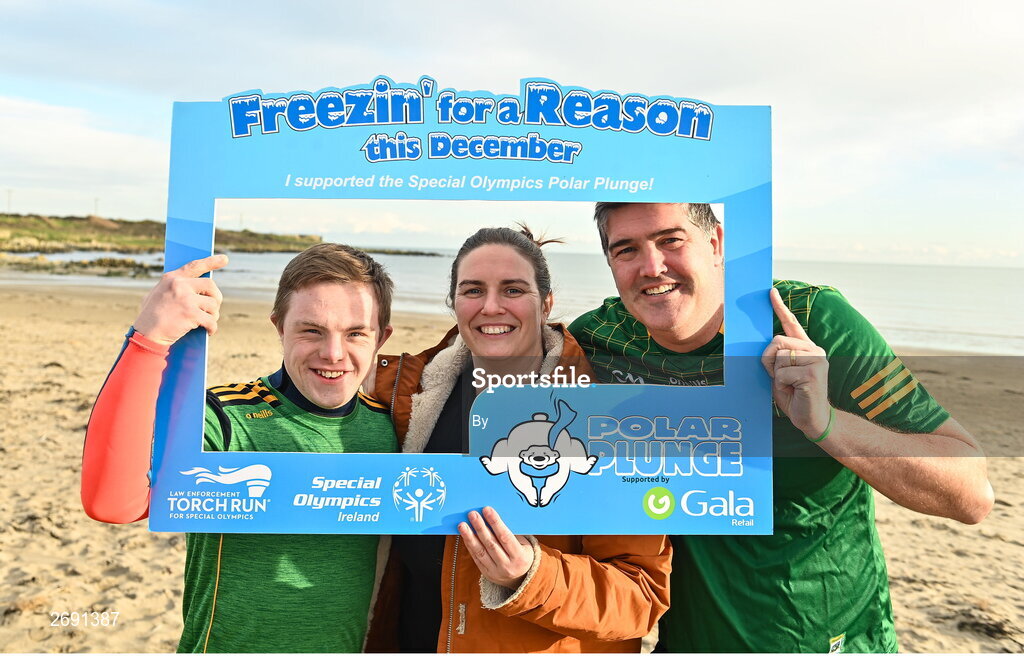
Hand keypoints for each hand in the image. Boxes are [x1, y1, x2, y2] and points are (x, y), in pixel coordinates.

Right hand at [134, 255, 227, 345]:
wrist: (145, 334)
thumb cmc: (150, 317)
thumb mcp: (156, 294)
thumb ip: (172, 288)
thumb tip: (191, 286)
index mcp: (171, 278)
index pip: (195, 266)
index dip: (211, 262)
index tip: (224, 259)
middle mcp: (179, 285)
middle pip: (210, 286)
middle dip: (216, 297)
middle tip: (214, 308)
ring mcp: (186, 299)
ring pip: (213, 304)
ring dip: (213, 315)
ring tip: (207, 321)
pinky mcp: (192, 314)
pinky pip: (211, 320)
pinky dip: (212, 328)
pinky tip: (209, 331)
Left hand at [458, 506, 533, 588]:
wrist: (520, 578)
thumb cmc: (522, 553)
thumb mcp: (523, 544)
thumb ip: (511, 532)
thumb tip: (493, 515)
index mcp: (520, 556)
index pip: (505, 537)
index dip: (495, 523)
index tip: (487, 510)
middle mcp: (507, 566)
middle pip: (491, 544)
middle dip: (480, 527)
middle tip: (473, 514)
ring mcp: (496, 571)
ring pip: (481, 552)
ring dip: (470, 536)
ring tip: (462, 525)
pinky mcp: (486, 573)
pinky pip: (476, 558)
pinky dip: (469, 545)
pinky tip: (465, 535)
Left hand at [761, 288, 830, 437]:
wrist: (812, 419)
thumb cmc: (795, 396)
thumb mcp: (781, 373)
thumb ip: (776, 358)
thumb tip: (767, 346)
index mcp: (806, 348)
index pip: (791, 324)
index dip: (780, 307)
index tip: (770, 292)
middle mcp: (814, 350)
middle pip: (776, 340)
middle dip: (769, 360)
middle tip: (779, 377)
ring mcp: (816, 359)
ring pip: (778, 356)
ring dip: (776, 374)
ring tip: (789, 385)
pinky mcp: (813, 371)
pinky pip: (782, 372)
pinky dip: (781, 384)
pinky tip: (795, 390)